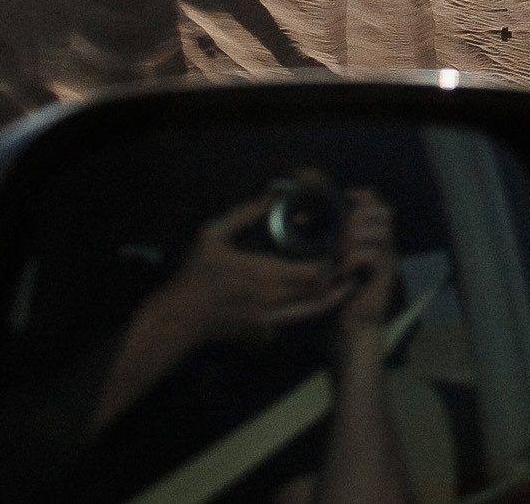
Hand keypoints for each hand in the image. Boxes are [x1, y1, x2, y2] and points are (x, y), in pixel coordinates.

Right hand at [94, 183, 350, 430]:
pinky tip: (313, 297)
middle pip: (320, 293)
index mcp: (263, 274)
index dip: (332, 261)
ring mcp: (268, 320)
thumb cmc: (194, 275)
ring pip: (312, 312)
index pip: (314, 272)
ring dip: (330, 298)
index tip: (339, 246)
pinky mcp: (262, 332)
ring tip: (345, 283)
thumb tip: (269, 196)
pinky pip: (293, 321)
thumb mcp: (212, 236)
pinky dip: (306, 310)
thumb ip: (243, 215)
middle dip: (337, 279)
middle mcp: (271, 300)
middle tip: (350, 263)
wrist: (179, 319)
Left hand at [333, 189, 396, 333]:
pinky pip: (374, 255)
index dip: (363, 196)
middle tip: (338, 232)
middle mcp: (385, 244)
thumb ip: (324, 239)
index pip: (378, 204)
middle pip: (383, 213)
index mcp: (373, 236)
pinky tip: (340, 270)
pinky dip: (354, 258)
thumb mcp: (329, 259)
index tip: (344, 197)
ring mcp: (388, 259)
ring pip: (379, 232)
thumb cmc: (338, 292)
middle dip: (358, 216)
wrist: (353, 325)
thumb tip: (299, 220)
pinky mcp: (385, 275)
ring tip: (336, 251)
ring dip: (354, 237)